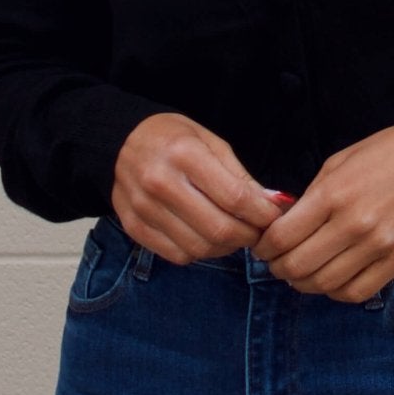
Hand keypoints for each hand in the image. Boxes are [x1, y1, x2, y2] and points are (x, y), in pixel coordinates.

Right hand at [112, 111, 282, 264]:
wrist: (120, 141)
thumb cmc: (174, 139)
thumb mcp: (211, 142)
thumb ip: (240, 176)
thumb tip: (273, 205)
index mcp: (184, 154)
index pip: (234, 198)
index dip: (262, 214)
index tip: (273, 217)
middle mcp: (160, 182)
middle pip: (218, 229)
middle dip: (248, 236)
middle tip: (258, 231)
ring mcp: (144, 208)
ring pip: (199, 248)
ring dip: (226, 248)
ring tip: (234, 234)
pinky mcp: (133, 227)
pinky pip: (177, 255)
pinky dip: (199, 252)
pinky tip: (206, 237)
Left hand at [250, 120, 393, 302]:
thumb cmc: (386, 154)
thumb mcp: (338, 163)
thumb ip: (311, 197)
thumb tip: (284, 225)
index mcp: (333, 195)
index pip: (282, 236)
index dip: (264, 247)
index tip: (261, 247)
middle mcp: (354, 224)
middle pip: (299, 266)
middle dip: (278, 269)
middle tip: (276, 263)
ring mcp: (378, 246)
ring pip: (325, 284)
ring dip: (303, 284)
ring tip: (299, 274)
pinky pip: (357, 291)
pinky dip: (335, 292)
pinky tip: (330, 281)